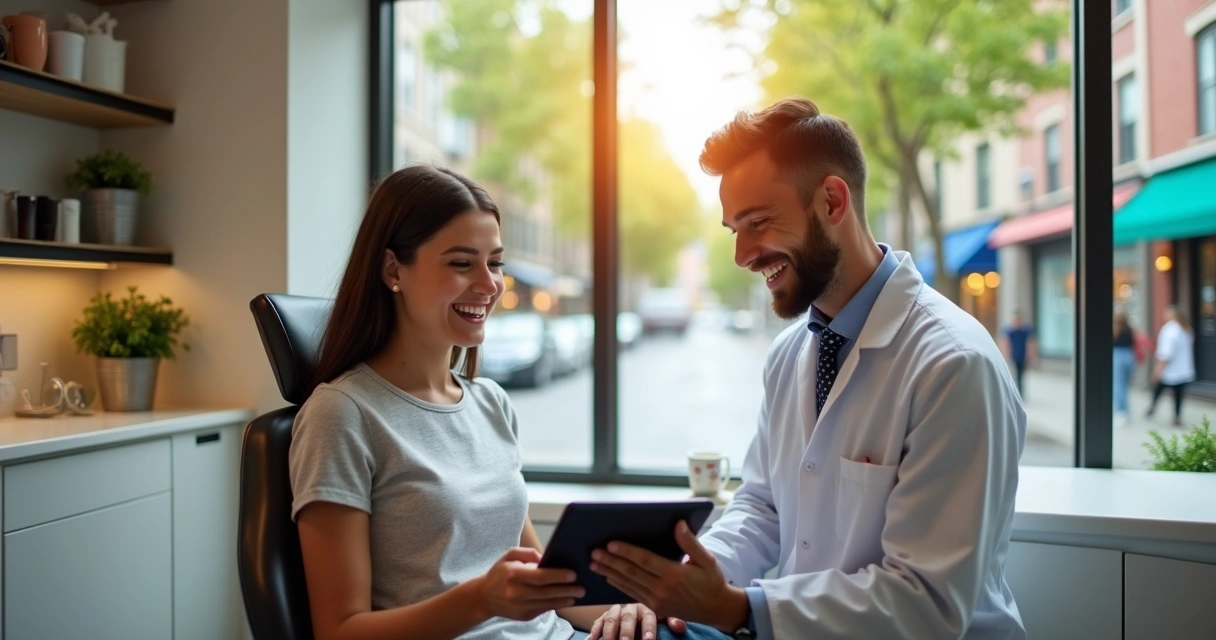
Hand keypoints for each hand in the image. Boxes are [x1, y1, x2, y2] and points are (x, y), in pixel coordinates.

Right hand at [474, 547, 584, 621]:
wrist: (484, 597)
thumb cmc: (499, 573)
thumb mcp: (510, 555)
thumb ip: (528, 553)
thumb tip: (547, 559)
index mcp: (513, 574)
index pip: (540, 576)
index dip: (558, 576)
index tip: (572, 574)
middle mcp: (516, 592)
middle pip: (546, 592)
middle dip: (566, 590)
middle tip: (581, 587)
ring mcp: (520, 606)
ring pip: (547, 603)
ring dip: (564, 599)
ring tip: (577, 595)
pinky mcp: (523, 616)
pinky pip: (543, 610)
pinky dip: (556, 605)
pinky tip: (566, 600)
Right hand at [588, 603, 685, 639]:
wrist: (636, 614)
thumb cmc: (651, 619)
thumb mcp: (663, 618)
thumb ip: (671, 621)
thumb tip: (680, 627)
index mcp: (647, 607)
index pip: (649, 616)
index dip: (648, 628)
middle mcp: (630, 608)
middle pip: (628, 618)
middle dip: (626, 633)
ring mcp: (615, 612)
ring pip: (611, 620)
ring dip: (609, 633)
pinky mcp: (603, 618)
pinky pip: (597, 623)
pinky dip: (594, 632)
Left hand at [590, 521, 746, 629]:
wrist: (716, 609)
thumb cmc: (711, 580)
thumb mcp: (706, 559)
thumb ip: (690, 542)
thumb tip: (678, 524)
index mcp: (675, 574)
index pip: (645, 561)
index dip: (626, 552)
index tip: (611, 543)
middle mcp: (663, 589)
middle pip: (631, 573)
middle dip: (611, 562)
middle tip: (594, 552)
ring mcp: (658, 601)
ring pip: (628, 585)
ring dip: (609, 573)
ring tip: (594, 564)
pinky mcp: (655, 609)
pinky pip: (633, 595)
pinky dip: (618, 586)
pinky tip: (608, 577)